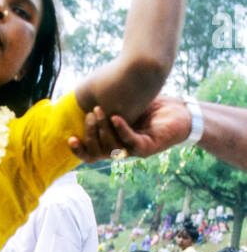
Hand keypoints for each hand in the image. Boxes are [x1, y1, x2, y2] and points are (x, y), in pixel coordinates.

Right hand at [68, 98, 190, 162]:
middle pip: (97, 153)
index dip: (79, 150)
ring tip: (101, 111)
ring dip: (103, 130)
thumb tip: (84, 96)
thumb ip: (106, 105)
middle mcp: (122, 150)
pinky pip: (130, 142)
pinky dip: (121, 129)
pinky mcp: (148, 147)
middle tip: (92, 113)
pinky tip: (116, 117)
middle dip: (90, 133)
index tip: (70, 138)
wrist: (181, 112)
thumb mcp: (124, 105)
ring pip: (111, 149)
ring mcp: (135, 150)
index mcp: (114, 143)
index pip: (91, 154)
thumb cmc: (152, 107)